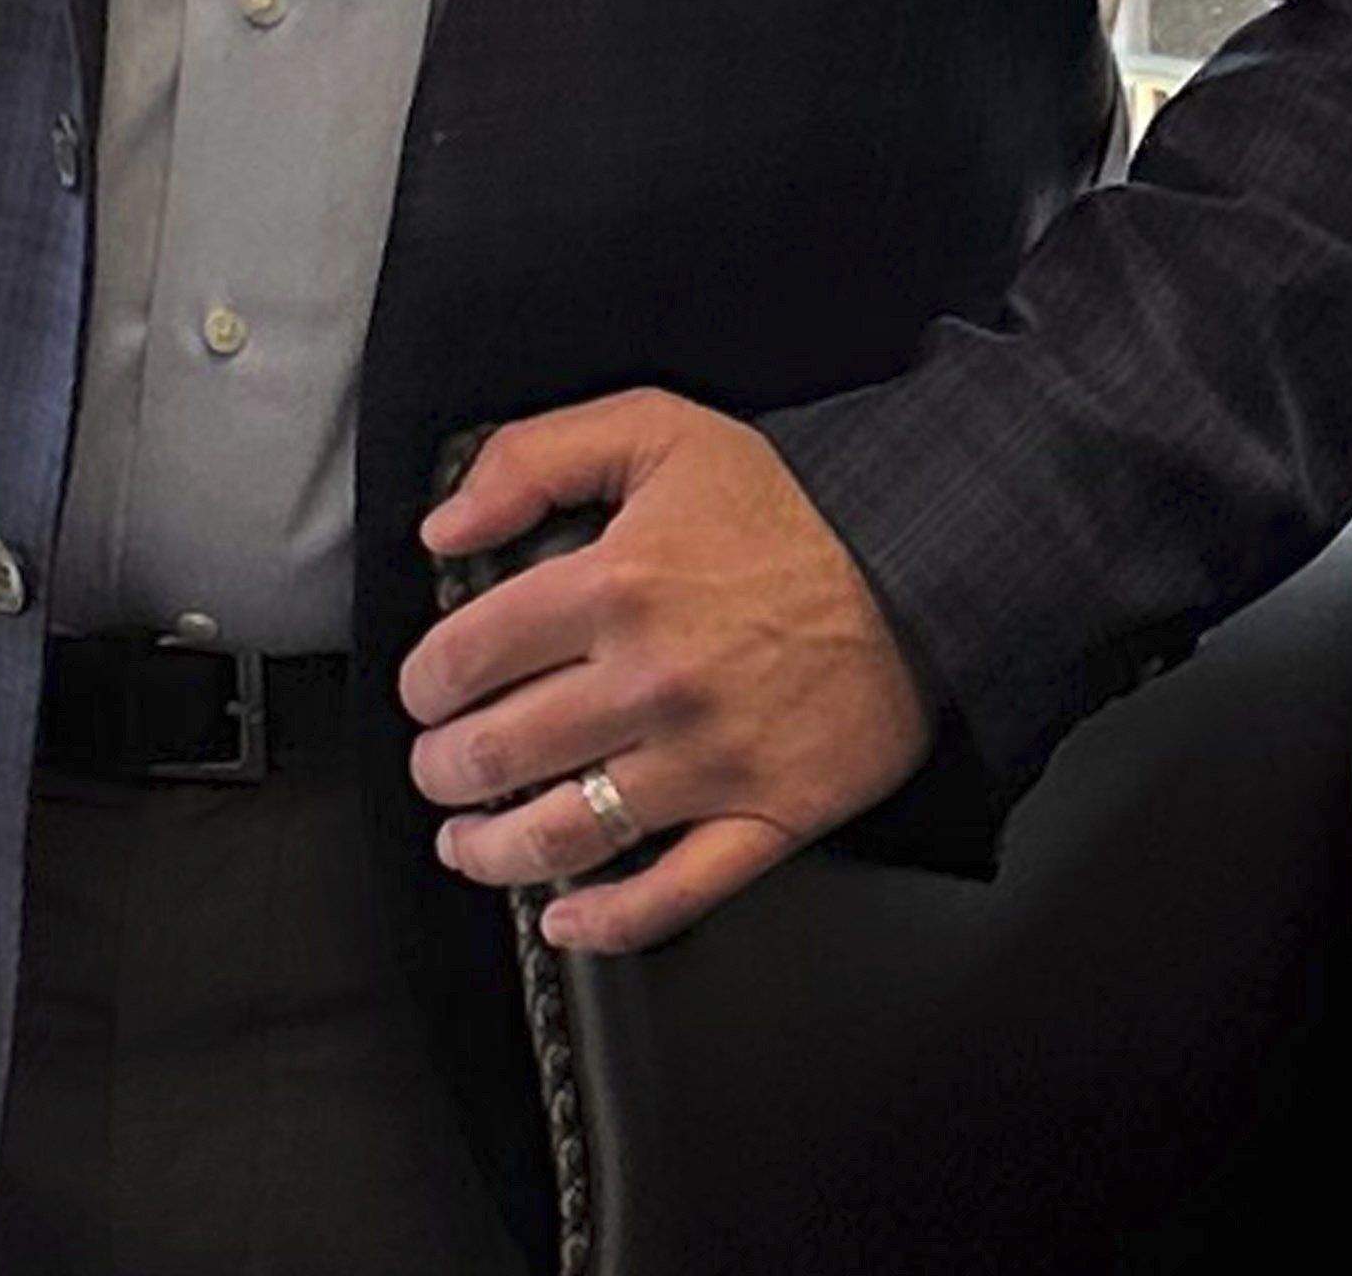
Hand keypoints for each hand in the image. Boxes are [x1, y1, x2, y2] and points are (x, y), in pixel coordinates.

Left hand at [395, 390, 937, 956]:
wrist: (927, 568)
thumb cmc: (795, 507)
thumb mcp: (658, 430)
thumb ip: (534, 457)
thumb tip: (445, 522)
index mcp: (616, 584)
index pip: (467, 655)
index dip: (424, 682)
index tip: (426, 690)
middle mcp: (651, 682)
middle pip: (498, 755)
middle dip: (443, 771)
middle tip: (439, 767)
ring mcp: (708, 762)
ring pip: (563, 834)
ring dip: (492, 851)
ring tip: (470, 843)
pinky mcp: (766, 818)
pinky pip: (672, 895)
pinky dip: (606, 921)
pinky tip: (564, 919)